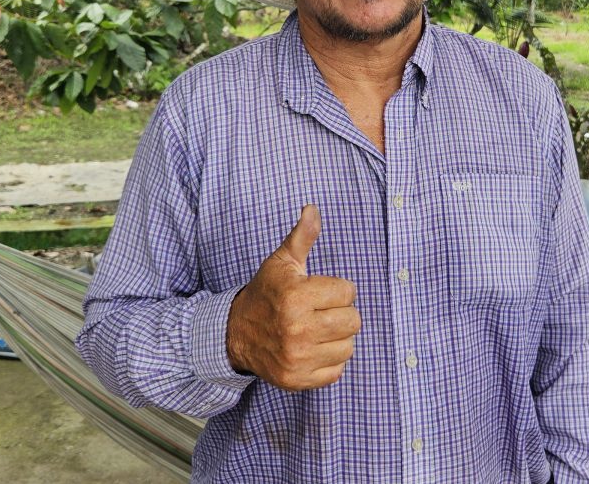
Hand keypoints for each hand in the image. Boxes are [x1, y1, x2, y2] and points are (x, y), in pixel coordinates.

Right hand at [226, 205, 360, 390]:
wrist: (235, 334)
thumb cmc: (265, 294)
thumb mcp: (281, 262)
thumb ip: (302, 236)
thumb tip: (313, 209)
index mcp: (296, 296)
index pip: (348, 291)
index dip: (337, 289)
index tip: (319, 292)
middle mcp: (297, 329)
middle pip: (353, 321)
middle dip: (340, 313)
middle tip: (320, 311)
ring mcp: (298, 358)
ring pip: (348, 347)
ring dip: (337, 338)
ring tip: (316, 330)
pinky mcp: (298, 379)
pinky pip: (337, 371)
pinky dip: (329, 361)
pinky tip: (313, 349)